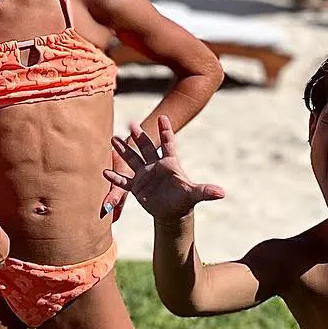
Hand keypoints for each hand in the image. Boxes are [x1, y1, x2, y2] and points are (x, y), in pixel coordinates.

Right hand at [104, 115, 225, 219]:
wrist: (171, 210)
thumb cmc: (184, 199)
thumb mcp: (194, 194)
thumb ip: (206, 191)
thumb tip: (222, 193)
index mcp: (170, 163)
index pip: (168, 143)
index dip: (166, 131)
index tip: (163, 117)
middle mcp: (155, 165)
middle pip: (146, 147)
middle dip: (139, 136)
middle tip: (131, 122)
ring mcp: (144, 174)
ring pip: (132, 159)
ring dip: (123, 150)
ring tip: (113, 138)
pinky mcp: (136, 186)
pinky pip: (124, 180)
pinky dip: (116, 177)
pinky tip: (105, 172)